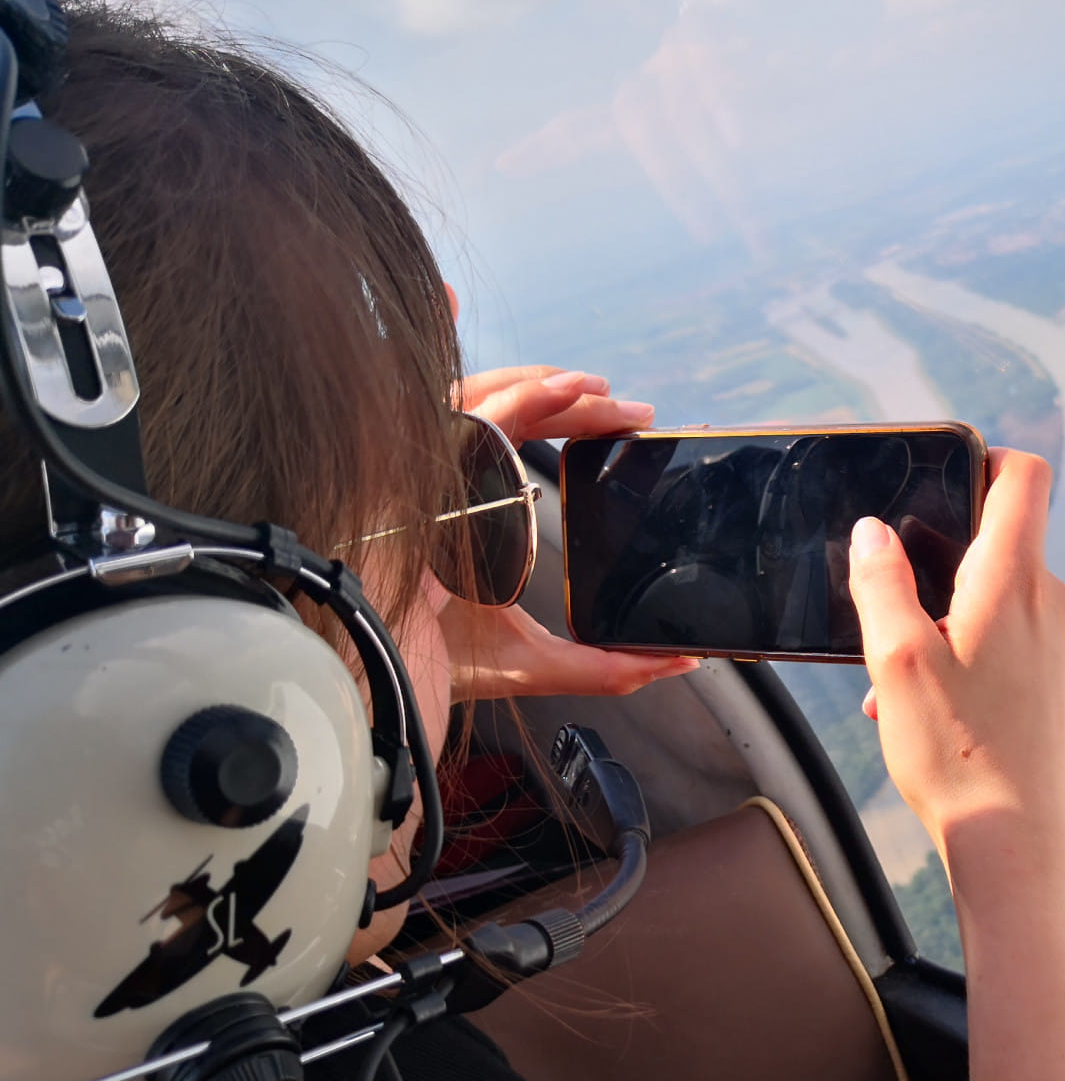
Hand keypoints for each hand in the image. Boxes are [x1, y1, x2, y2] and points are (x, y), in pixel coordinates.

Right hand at [441, 364, 697, 703]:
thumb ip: (603, 666)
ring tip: (610, 391)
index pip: (508, 443)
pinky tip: (573, 388)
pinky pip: (469, 410)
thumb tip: (677, 659)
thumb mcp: (533, 665)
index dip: (563, 421)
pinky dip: (524, 390)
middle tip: (639, 414)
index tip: (630, 430)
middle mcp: (433, 486)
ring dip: (554, 385)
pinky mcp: (409, 468)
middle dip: (574, 404)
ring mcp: (416, 472)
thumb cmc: (424, 676)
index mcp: (456, 516)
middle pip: (503, 414)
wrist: (369, 695)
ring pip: (486, 399)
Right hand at [849, 449, 1064, 845]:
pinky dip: (967, 660)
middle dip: (940, 565)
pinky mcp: (1059, 687)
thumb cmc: (957, 752)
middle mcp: (1050, 604)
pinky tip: (929, 712)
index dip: (987, 458)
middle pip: (1000, 544)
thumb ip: (881, 583)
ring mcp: (1062, 647)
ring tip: (899, 684)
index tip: (946, 474)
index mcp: (1013, 580)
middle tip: (895, 609)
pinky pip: (1010, 648)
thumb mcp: (895, 659)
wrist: (1018, 841)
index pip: (1025, 476)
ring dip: (945, 624)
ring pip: (997, 604)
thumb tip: (873, 531)